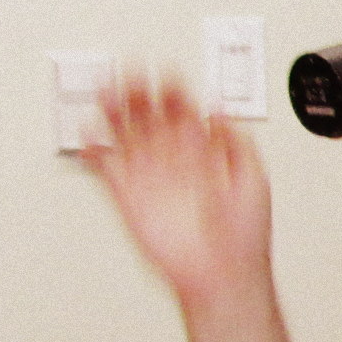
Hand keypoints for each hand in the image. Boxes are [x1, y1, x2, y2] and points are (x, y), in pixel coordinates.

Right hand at [82, 71, 272, 312]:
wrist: (221, 272)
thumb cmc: (243, 234)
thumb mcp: (253, 177)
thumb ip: (235, 140)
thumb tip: (218, 109)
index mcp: (203, 152)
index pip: (182, 111)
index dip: (172, 88)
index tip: (163, 68)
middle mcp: (175, 161)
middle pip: (149, 117)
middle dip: (137, 92)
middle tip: (126, 69)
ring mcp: (150, 178)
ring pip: (125, 137)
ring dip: (113, 113)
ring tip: (102, 88)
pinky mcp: (129, 199)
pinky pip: (107, 171)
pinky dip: (95, 153)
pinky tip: (89, 135)